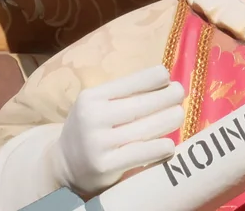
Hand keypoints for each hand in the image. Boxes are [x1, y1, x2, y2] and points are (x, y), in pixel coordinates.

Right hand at [50, 65, 184, 195]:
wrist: (63, 167)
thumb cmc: (91, 129)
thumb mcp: (97, 106)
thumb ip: (124, 96)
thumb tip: (166, 83)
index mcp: (92, 97)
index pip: (132, 82)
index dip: (156, 78)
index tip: (168, 78)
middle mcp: (93, 117)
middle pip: (143, 104)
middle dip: (169, 97)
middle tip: (180, 94)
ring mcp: (98, 143)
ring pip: (147, 128)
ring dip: (170, 119)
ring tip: (178, 115)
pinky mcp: (105, 166)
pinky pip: (142, 153)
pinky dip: (161, 147)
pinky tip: (170, 145)